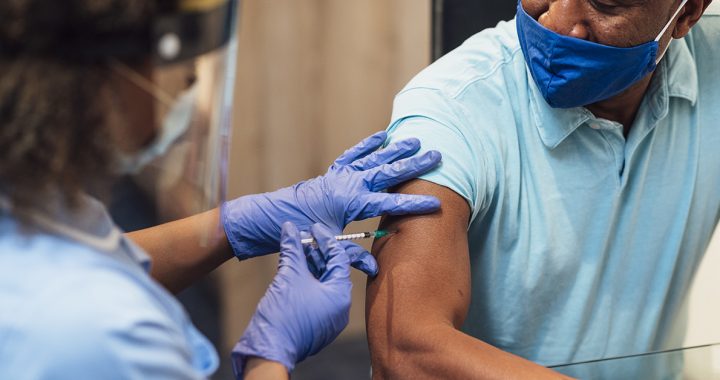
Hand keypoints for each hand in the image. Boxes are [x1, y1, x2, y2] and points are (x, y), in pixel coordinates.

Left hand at [221, 131, 440, 274]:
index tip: (437, 204)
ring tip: (415, 141)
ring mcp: (341, 175)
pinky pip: (353, 155)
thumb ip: (351, 256)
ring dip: (395, 151)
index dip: (414, 206)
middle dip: (414, 166)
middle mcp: (349, 184)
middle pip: (387, 173)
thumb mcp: (328, 245)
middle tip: (437, 156)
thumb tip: (374, 267)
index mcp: (351, 203)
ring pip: (374, 160)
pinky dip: (367, 145)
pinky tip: (381, 136)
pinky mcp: (333, 172)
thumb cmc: (301, 233)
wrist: (274, 217)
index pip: (389, 205)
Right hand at [231, 222, 353, 375]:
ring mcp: (328, 317)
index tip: (314, 227)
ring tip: (296, 249)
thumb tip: (290, 228)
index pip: (339, 258)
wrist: (269, 349)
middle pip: (332, 270)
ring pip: (323, 283)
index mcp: (340, 295)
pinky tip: (293, 268)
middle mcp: (339, 307)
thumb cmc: (283, 314)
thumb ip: (293, 248)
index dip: (326, 239)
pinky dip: (307, 280)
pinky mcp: (316, 322)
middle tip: (303, 236)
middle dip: (317, 252)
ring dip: (310, 265)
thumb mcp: (289, 274)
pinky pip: (316, 295)